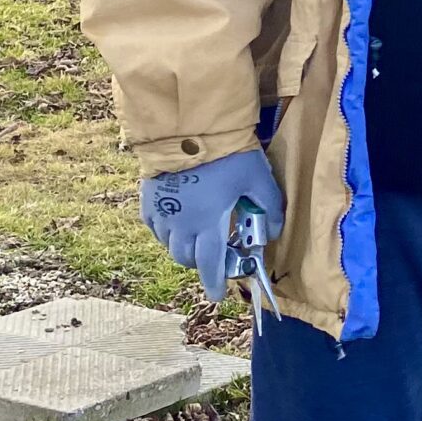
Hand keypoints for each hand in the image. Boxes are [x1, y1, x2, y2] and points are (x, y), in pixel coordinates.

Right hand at [140, 147, 283, 302]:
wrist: (188, 127)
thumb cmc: (227, 154)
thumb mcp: (258, 179)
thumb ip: (269, 207)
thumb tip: (272, 231)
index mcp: (208, 224)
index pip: (210, 263)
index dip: (215, 281)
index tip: (219, 293)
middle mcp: (180, 224)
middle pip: (187, 257)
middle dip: (201, 263)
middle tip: (215, 257)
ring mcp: (162, 211)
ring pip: (169, 244)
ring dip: (183, 248)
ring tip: (197, 238)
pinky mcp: (149, 197)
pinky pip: (155, 225)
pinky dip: (166, 231)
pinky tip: (176, 222)